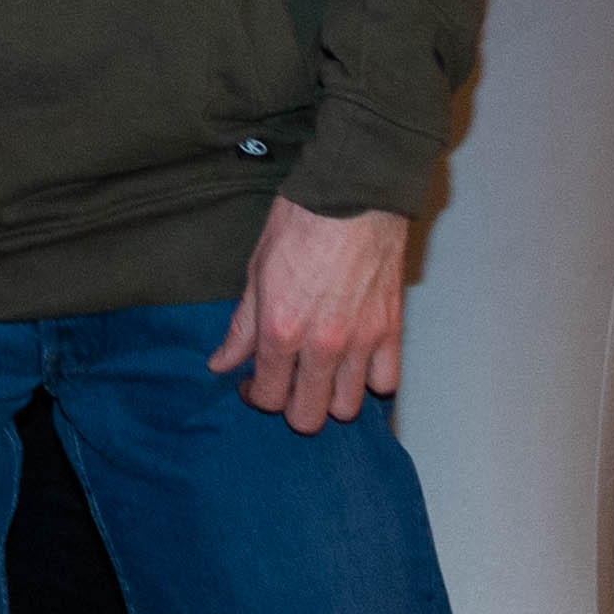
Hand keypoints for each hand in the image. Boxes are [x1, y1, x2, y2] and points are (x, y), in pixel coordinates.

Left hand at [206, 200, 411, 428]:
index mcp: (282, 330)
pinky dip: (371, 382)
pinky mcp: (391, 331)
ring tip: (320, 376)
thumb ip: (241, 327)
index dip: (256, 396)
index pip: (268, 396)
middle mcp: (323, 346)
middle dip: (292, 408)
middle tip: (286, 385)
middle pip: (309, 416)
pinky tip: (356, 366)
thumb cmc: (300, 224)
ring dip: (330, 399)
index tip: (252, 384)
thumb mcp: (256, 271)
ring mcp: (361, 342)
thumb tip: (221, 363)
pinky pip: (386, 382)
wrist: (352, 196)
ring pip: (348, 407)